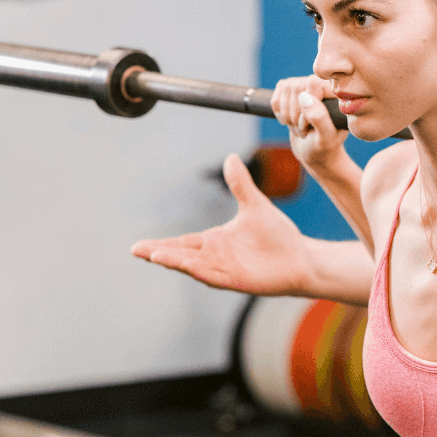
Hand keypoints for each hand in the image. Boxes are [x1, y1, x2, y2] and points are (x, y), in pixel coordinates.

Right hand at [130, 154, 313, 295]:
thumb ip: (240, 184)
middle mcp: (215, 257)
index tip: (138, 246)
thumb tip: (230, 157)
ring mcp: (224, 269)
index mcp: (214, 241)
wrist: (300, 257)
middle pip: (180, 255)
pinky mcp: (236, 280)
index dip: (160, 244)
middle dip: (157, 253)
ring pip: (192, 266)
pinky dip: (197, 270)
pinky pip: (212, 275)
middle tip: (136, 250)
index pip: (181, 243)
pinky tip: (184, 265)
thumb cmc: (277, 235)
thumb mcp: (255, 205)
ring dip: (174, 261)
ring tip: (153, 256)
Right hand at [270, 74, 346, 174]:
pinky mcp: (291, 93)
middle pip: (296, 86)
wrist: (314, 153)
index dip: (306, 106)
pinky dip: (278, 113)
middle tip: (304, 129)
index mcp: (337, 94)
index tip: (310, 125)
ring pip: (285, 88)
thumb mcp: (326, 139)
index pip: (313, 83)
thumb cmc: (324, 148)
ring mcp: (306, 87)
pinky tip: (291, 122)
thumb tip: (304, 97)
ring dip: (287, 115)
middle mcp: (323, 85)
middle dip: (295, 114)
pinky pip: (275, 96)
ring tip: (300, 127)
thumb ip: (320, 118)